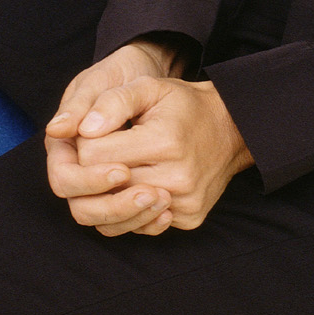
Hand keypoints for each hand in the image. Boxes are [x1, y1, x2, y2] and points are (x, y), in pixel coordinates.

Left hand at [44, 41, 252, 237]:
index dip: (84, 144)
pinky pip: (139, 226)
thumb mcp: (149, 87)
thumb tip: (83, 130)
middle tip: (104, 153)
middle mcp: (178, 178)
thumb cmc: (183, 106)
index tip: (94, 134)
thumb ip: (113, 102)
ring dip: (108, 195)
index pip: (93, 156)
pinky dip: (128, 211)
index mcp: (164, 142)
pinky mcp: (189, 218)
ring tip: (115, 172)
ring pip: (117, 216)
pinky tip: (134, 188)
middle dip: (94, 171)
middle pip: (103, 189)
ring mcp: (185, 203)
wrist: (230, 129)